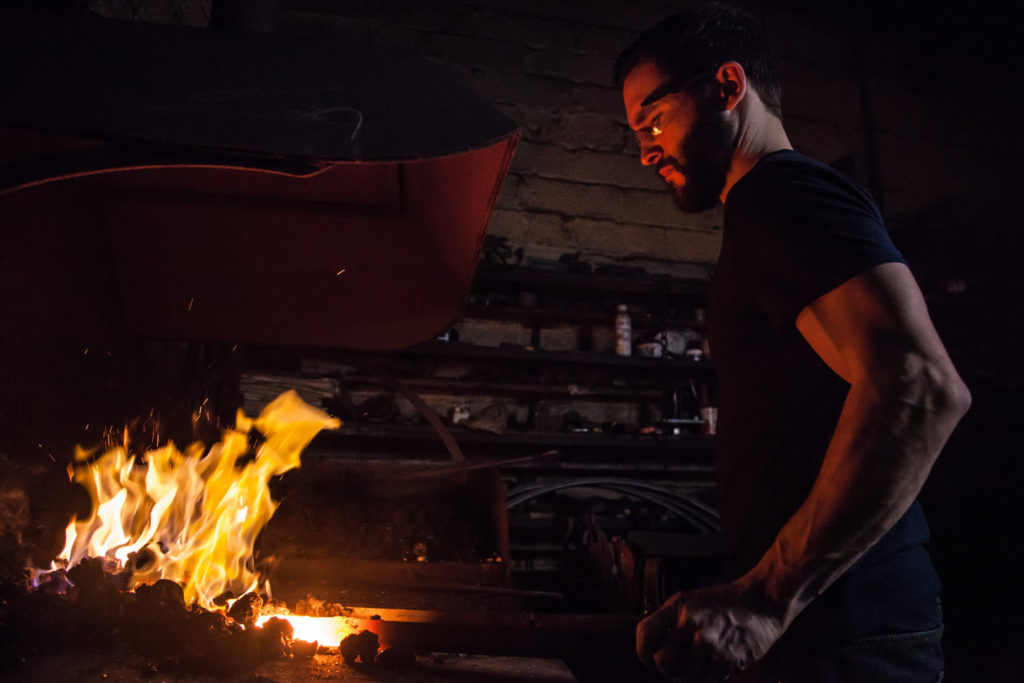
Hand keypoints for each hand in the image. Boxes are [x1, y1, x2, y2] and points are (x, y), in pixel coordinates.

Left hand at [636, 582, 785, 680]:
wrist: (762, 600)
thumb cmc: (722, 602)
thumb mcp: (690, 600)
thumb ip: (669, 621)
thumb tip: (652, 651)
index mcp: (678, 607)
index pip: (644, 635)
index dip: (644, 653)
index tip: (651, 660)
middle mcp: (691, 624)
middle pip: (663, 664)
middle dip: (667, 669)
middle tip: (676, 666)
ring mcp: (710, 643)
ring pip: (685, 678)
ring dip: (689, 676)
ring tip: (698, 665)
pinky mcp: (728, 659)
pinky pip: (707, 681)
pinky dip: (708, 677)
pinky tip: (715, 664)